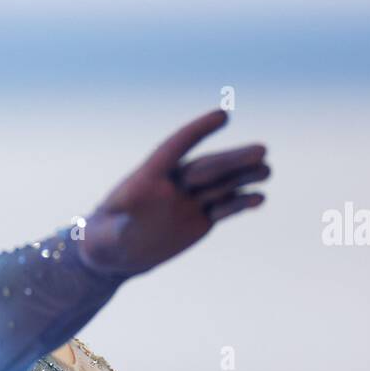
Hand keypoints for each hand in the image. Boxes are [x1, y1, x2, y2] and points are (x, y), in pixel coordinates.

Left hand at [79, 109, 268, 275]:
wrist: (115, 255)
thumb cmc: (102, 240)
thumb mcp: (103, 237)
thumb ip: (117, 228)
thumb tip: (127, 226)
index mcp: (147, 176)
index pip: (176, 146)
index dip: (199, 131)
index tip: (224, 116)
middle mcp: (173, 184)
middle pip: (207, 167)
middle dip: (233, 159)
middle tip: (262, 150)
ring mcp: (189, 201)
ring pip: (221, 185)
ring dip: (244, 176)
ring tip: (267, 170)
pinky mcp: (200, 218)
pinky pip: (223, 208)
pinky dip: (240, 203)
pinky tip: (259, 199)